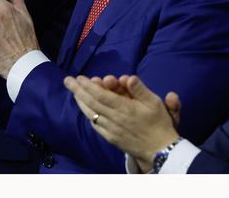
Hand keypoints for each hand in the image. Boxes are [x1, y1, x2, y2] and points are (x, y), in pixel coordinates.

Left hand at [63, 74, 179, 171]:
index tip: (80, 77)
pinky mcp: (111, 138)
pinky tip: (85, 109)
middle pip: (92, 103)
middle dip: (78, 91)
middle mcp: (114, 119)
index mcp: (124, 109)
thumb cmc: (159, 124)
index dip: (89, 86)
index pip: (101, 95)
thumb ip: (140, 90)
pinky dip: (88, 114)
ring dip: (81, 102)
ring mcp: (111, 129)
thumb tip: (128, 77)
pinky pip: (95, 125)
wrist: (160, 151)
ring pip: (91, 114)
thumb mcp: (155, 103)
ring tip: (73, 92)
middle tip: (68, 80)